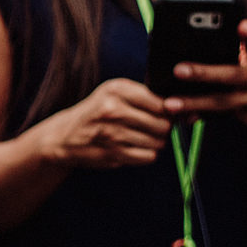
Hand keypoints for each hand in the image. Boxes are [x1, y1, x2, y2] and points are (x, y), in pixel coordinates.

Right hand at [40, 78, 171, 168]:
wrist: (63, 136)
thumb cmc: (96, 113)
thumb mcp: (113, 93)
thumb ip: (144, 95)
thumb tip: (182, 108)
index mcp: (116, 90)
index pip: (161, 102)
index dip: (169, 111)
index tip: (165, 114)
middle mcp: (113, 109)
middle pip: (163, 124)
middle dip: (163, 129)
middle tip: (153, 128)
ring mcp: (112, 132)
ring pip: (158, 142)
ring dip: (155, 143)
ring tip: (141, 138)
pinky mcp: (112, 153)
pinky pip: (148, 157)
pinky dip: (146, 154)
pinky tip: (134, 148)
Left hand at [166, 20, 246, 137]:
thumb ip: (242, 50)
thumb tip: (202, 41)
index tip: (242, 25)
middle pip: (232, 75)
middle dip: (203, 73)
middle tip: (178, 70)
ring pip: (223, 102)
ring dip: (194, 103)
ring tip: (169, 104)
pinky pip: (224, 116)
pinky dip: (202, 116)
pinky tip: (185, 116)